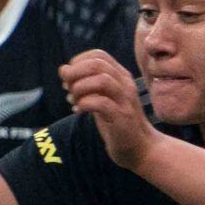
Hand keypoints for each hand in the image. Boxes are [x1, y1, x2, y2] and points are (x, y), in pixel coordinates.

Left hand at [60, 48, 156, 170]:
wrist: (141, 149)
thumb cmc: (117, 123)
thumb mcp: (102, 99)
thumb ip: (86, 84)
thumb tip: (63, 70)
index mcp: (121, 77)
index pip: (99, 55)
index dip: (78, 62)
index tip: (69, 78)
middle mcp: (125, 85)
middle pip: (98, 65)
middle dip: (75, 73)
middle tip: (66, 87)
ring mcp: (125, 101)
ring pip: (102, 80)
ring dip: (80, 88)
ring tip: (73, 99)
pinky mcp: (122, 118)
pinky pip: (102, 103)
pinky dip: (84, 104)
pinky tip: (78, 110)